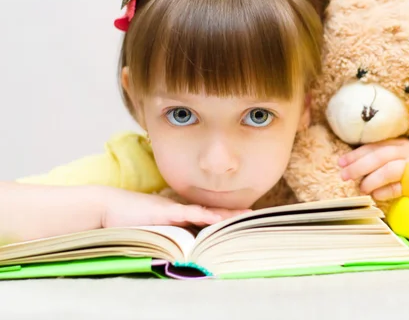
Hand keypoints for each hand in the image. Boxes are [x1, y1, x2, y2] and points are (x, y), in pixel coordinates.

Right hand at [100, 187, 249, 228]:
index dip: (225, 216)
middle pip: (211, 212)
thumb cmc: (129, 219)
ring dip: (224, 215)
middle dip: (232, 215)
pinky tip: (217, 218)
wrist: (108, 207)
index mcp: (179, 214)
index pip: (207, 215)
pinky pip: (188, 213)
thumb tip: (183, 247)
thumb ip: (169, 234)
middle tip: (253, 215)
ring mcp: (173, 209)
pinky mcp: (164, 212)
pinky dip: (203, 216)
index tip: (243, 217)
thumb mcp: (154, 228)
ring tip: (243, 216)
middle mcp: (180, 209)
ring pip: (205, 212)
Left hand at [338, 138, 408, 200]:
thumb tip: (351, 167)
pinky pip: (401, 187)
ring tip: (362, 188)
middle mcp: (406, 151)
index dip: (355, 154)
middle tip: (344, 176)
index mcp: (398, 143)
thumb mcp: (396, 157)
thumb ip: (378, 159)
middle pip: (379, 156)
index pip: (373, 146)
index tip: (340, 163)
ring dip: (372, 179)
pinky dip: (386, 191)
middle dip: (358, 166)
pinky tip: (376, 195)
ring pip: (390, 169)